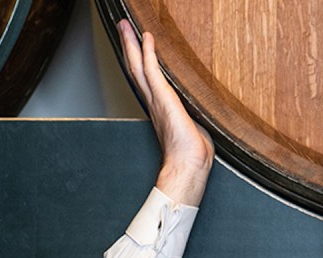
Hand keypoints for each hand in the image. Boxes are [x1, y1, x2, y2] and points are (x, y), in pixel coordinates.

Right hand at [117, 20, 213, 204]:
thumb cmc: (193, 155)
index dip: (140, 61)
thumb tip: (200, 116)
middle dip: (128, 46)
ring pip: (139, 66)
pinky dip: (148, 53)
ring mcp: (157, 101)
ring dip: (132, 44)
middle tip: (122, 26)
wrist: (189, 167)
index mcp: (160, 109)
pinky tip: (146, 38)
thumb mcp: (194, 128)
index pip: (147, 79)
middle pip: (136, 68)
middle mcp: (154, 103)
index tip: (137, 45)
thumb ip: (192, 117)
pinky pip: (153, 71)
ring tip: (125, 25)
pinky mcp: (164, 100)